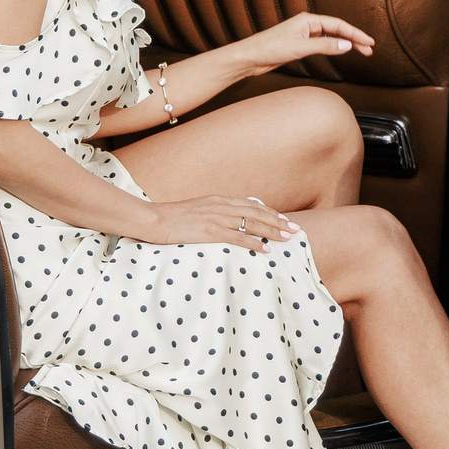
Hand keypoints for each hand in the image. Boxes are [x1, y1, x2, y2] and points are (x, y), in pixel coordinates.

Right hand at [142, 194, 298, 253]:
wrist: (152, 219)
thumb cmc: (172, 218)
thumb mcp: (196, 211)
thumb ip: (213, 214)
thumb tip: (227, 223)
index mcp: (217, 200)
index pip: (251, 204)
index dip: (270, 212)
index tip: (284, 219)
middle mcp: (220, 206)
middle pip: (257, 212)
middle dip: (278, 221)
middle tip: (295, 229)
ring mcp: (215, 218)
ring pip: (252, 223)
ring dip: (272, 231)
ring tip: (287, 238)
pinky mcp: (209, 231)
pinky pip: (238, 237)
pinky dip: (254, 243)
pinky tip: (266, 249)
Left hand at [230, 12, 376, 74]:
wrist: (250, 57)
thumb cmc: (269, 48)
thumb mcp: (300, 47)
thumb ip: (325, 46)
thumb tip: (347, 45)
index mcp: (308, 20)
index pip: (338, 25)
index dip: (355, 34)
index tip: (369, 42)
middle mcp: (307, 25)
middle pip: (337, 30)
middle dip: (354, 39)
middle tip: (369, 49)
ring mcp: (303, 34)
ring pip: (330, 37)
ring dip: (345, 43)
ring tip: (360, 51)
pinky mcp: (299, 45)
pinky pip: (322, 44)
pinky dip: (334, 47)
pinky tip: (340, 51)